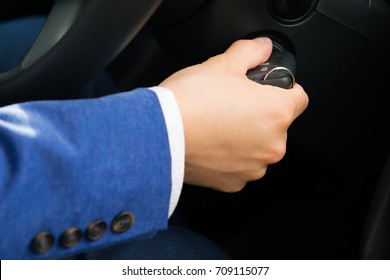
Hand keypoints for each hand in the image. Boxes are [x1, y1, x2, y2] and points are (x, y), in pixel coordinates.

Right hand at [160, 37, 308, 191]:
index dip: (283, 88)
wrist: (159, 135)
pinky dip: (231, 157)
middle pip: (277, 125)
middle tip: (233, 105)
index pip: (299, 97)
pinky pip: (240, 166)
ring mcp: (253, 167)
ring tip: (219, 125)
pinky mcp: (233, 183)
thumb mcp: (223, 64)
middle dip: (260, 114)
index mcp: (276, 113)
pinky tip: (212, 144)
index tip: (267, 89)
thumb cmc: (191, 102)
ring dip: (246, 138)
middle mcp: (271, 145)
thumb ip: (250, 52)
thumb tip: (261, 48)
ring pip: (258, 147)